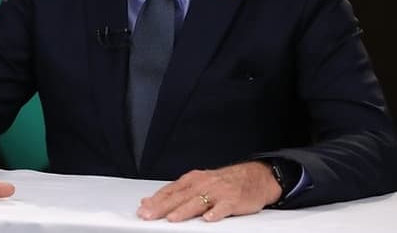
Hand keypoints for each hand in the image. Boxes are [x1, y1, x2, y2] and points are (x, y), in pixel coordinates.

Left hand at [136, 161, 281, 221]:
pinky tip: (208, 219)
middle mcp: (202, 184)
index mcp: (192, 180)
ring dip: (184, 210)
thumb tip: (149, 200)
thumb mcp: (197, 184)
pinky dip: (215, 212)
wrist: (253, 177)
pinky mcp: (233, 201)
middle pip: (179, 197)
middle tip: (149, 215)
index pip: (170, 191)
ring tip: (172, 218)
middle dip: (162, 207)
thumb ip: (174, 193)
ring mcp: (218, 192)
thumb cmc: (222, 183)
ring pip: (198, 202)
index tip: (143, 208)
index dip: (155, 200)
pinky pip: (223, 207)